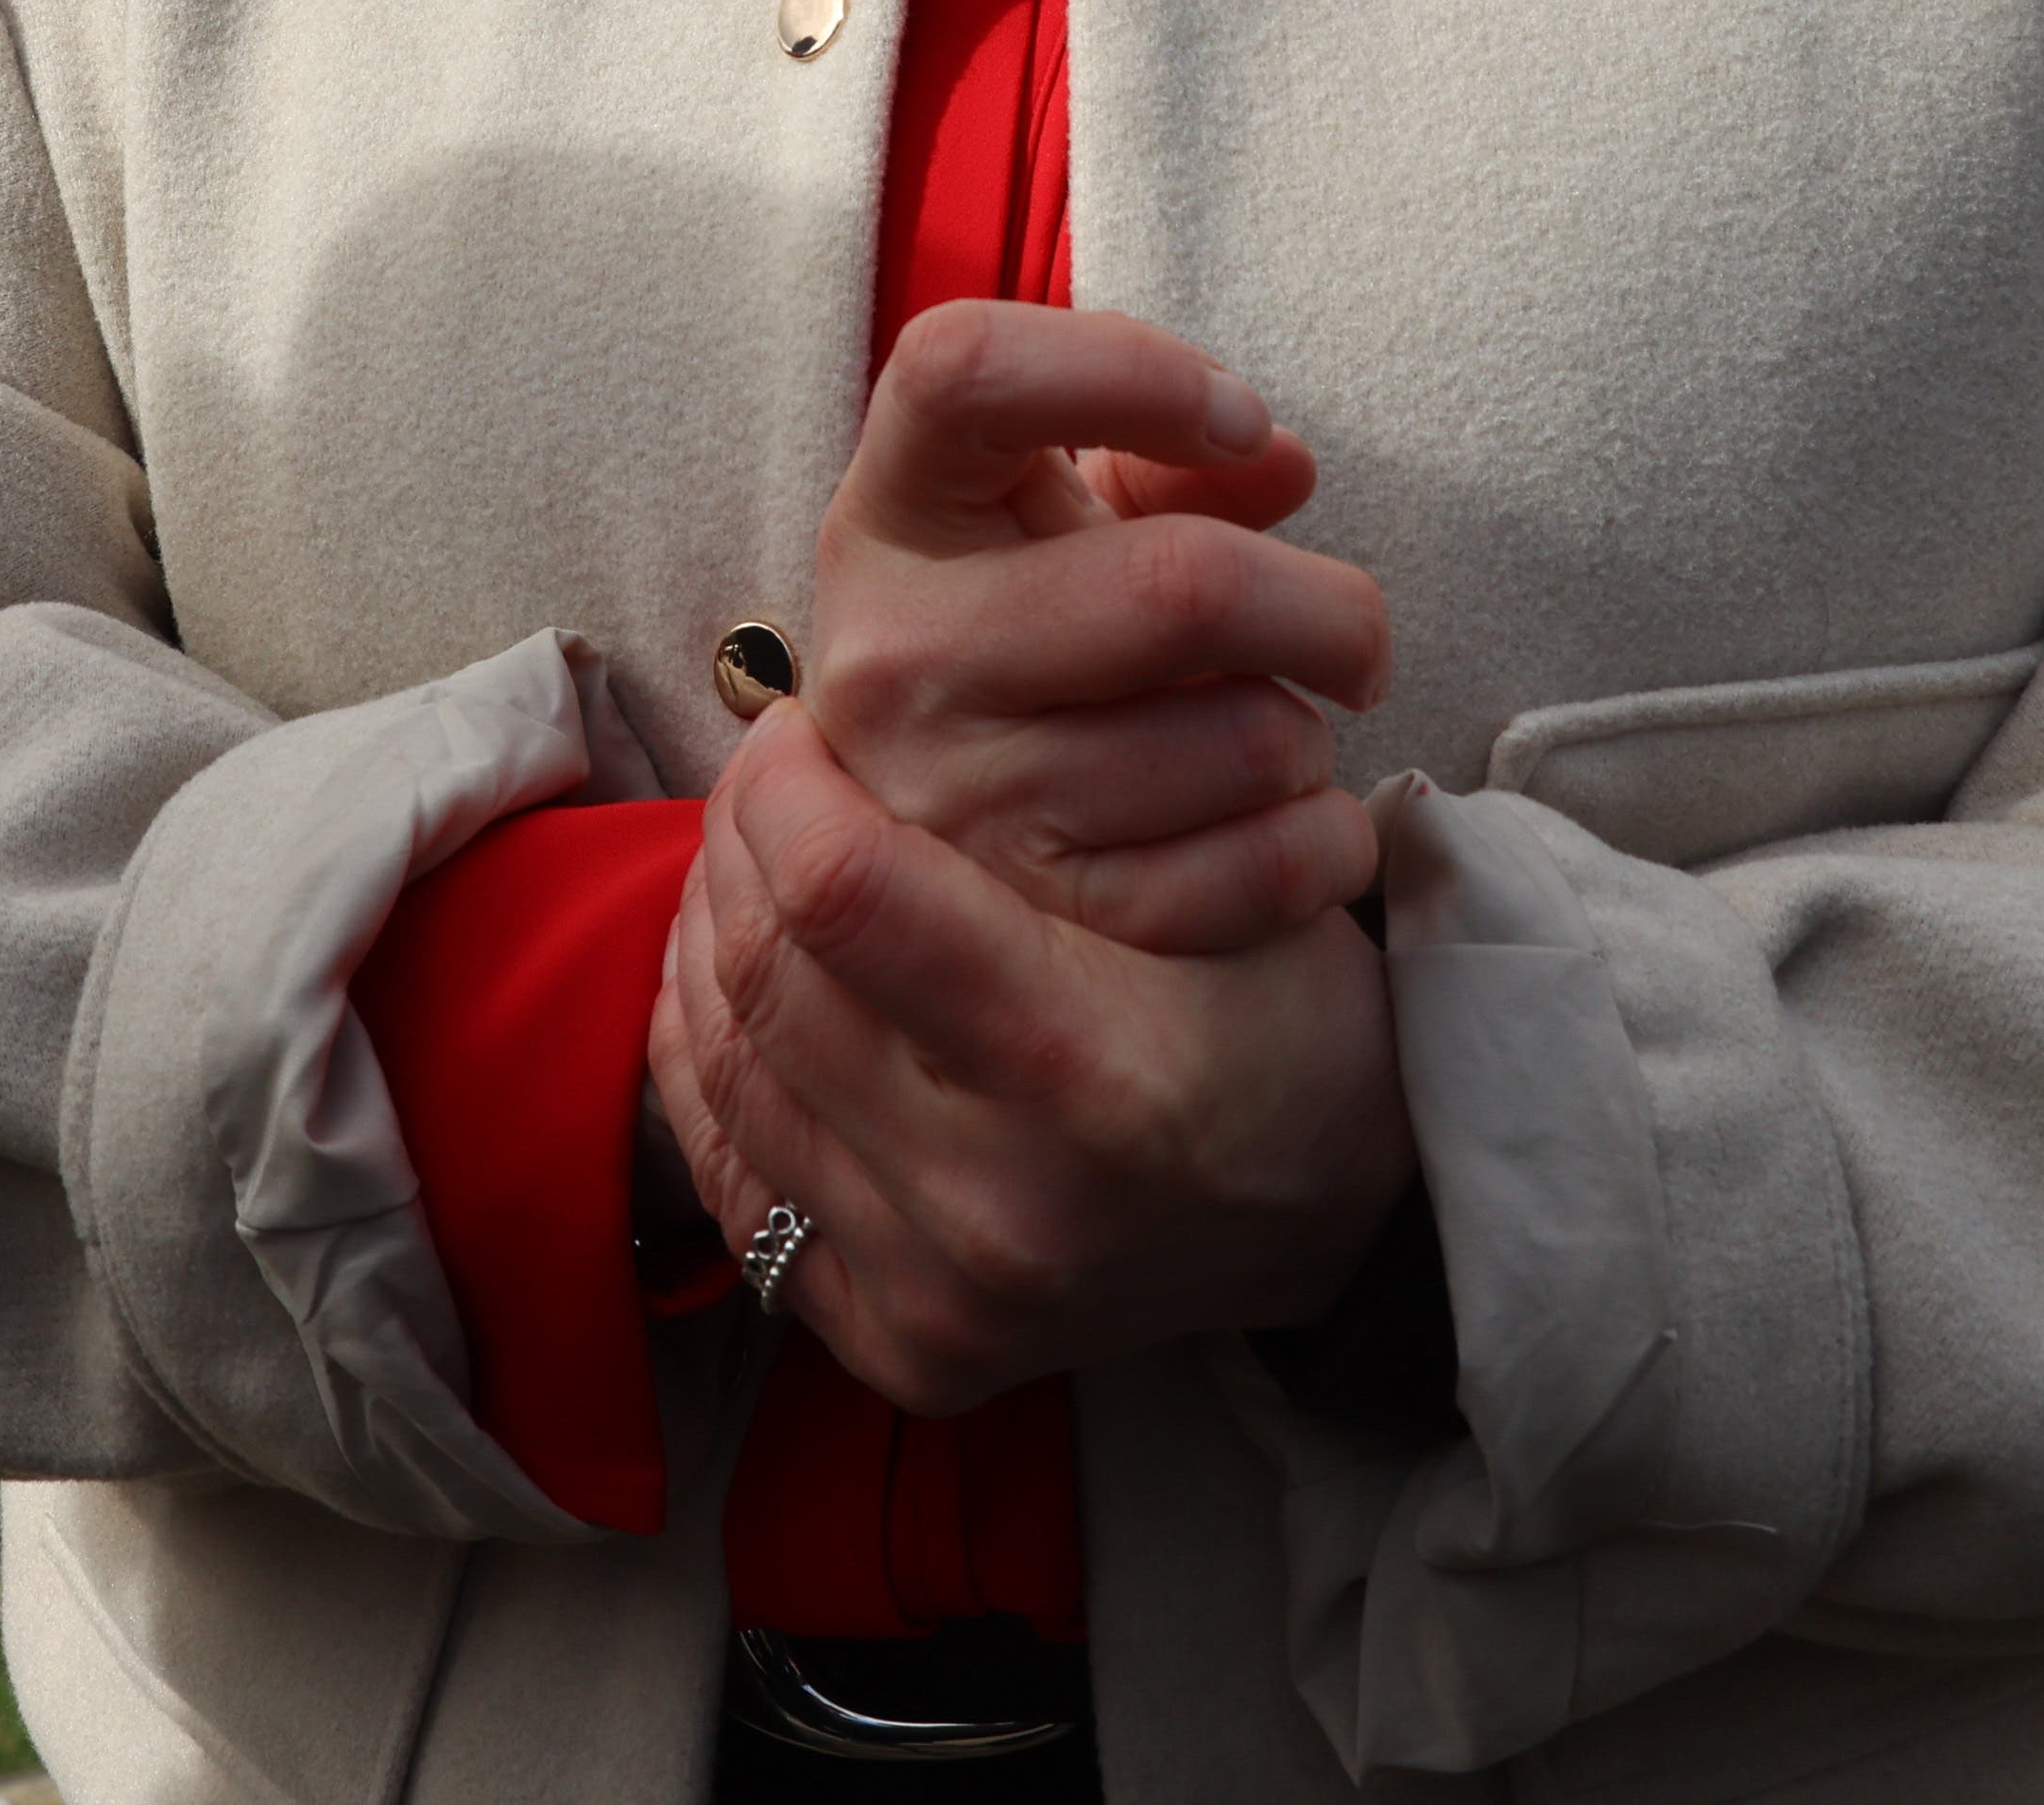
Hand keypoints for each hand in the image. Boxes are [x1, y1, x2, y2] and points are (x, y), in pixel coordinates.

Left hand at [646, 693, 1412, 1411]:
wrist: (1332, 1209)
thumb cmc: (1280, 1002)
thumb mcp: (1229, 863)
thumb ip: (1060, 783)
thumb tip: (868, 695)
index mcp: (1095, 1076)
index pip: (845, 892)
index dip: (788, 783)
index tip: (797, 725)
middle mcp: (1002, 1209)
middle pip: (769, 976)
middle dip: (739, 841)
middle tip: (764, 774)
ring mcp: (941, 1297)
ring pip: (730, 1068)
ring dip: (710, 938)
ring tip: (746, 859)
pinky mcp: (902, 1347)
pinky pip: (736, 1178)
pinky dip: (712, 1059)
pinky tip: (734, 981)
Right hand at [789, 299, 1384, 957]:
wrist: (943, 858)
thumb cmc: (1046, 633)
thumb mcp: (1069, 525)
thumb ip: (1171, 465)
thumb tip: (1279, 465)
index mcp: (889, 518)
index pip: (963, 372)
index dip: (1133, 369)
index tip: (1234, 419)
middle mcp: (894, 656)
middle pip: (1182, 586)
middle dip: (1328, 607)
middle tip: (1351, 632)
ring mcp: (956, 801)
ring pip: (1244, 739)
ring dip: (1308, 737)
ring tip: (1271, 735)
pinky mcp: (1036, 924)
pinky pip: (1255, 871)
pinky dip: (1320, 844)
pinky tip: (1290, 819)